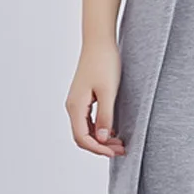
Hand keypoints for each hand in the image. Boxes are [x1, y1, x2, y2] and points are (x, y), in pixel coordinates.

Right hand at [65, 42, 126, 157]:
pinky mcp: (83, 96)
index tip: (115, 152)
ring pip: (86, 129)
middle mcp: (72, 106)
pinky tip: (113, 130)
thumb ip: (105, 116)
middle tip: (121, 149)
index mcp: (75, 106)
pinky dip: (100, 128)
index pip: (82, 137)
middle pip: (82, 136)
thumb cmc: (104, 62)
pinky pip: (89, 119)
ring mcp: (77, 101)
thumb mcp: (108, 91)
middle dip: (100, 146)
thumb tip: (101, 139)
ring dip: (101, 138)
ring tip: (119, 143)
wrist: (99, 41)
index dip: (98, 149)